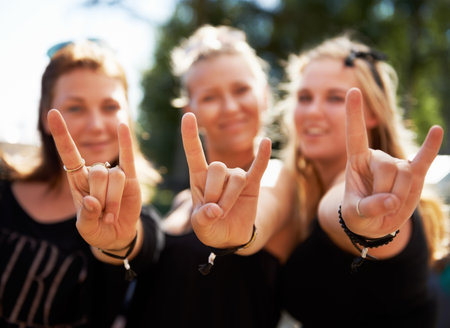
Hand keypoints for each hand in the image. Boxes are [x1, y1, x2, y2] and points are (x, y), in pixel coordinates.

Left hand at [47, 109, 140, 249]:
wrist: (117, 235)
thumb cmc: (97, 230)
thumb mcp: (86, 229)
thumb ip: (86, 217)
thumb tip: (91, 201)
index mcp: (77, 181)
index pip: (69, 154)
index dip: (62, 135)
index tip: (53, 112)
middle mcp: (94, 174)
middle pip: (97, 172)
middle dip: (101, 197)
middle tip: (103, 215)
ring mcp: (113, 174)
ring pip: (114, 176)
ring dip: (113, 200)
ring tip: (111, 214)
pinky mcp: (130, 178)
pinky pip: (127, 157)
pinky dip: (125, 142)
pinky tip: (122, 125)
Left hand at [181, 112, 271, 247]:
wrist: (230, 236)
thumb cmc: (210, 227)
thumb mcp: (200, 227)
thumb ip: (202, 219)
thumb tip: (214, 210)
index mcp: (199, 178)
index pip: (194, 153)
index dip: (190, 135)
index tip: (189, 115)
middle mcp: (218, 173)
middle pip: (217, 167)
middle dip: (215, 192)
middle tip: (215, 211)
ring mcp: (236, 177)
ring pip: (236, 178)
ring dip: (230, 198)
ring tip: (226, 211)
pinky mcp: (253, 184)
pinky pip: (259, 168)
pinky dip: (263, 156)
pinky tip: (266, 142)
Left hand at [341, 88, 442, 236]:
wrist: (374, 223)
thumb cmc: (358, 214)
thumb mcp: (354, 215)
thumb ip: (368, 208)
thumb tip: (390, 201)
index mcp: (357, 160)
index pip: (355, 134)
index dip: (354, 114)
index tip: (353, 91)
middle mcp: (377, 157)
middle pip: (387, 167)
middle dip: (385, 191)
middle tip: (379, 205)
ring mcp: (397, 164)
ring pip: (404, 175)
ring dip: (400, 196)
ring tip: (390, 204)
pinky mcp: (414, 174)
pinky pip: (423, 160)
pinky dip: (430, 147)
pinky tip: (436, 130)